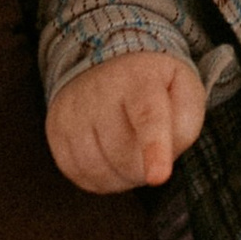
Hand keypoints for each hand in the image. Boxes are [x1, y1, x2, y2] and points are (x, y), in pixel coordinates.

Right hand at [45, 46, 208, 193]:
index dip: (154, 149)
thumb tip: (163, 155)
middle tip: (151, 148)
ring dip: (121, 175)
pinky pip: (77, 174)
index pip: (147, 117)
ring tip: (130, 150)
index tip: (158, 178)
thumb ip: (185, 123)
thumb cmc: (154, 85)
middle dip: (144, 166)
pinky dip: (99, 177)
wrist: (108, 62)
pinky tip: (109, 157)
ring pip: (98, 171)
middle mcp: (100, 91)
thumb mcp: (184, 90)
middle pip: (125, 157)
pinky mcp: (55, 129)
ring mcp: (72, 111)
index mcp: (141, 79)